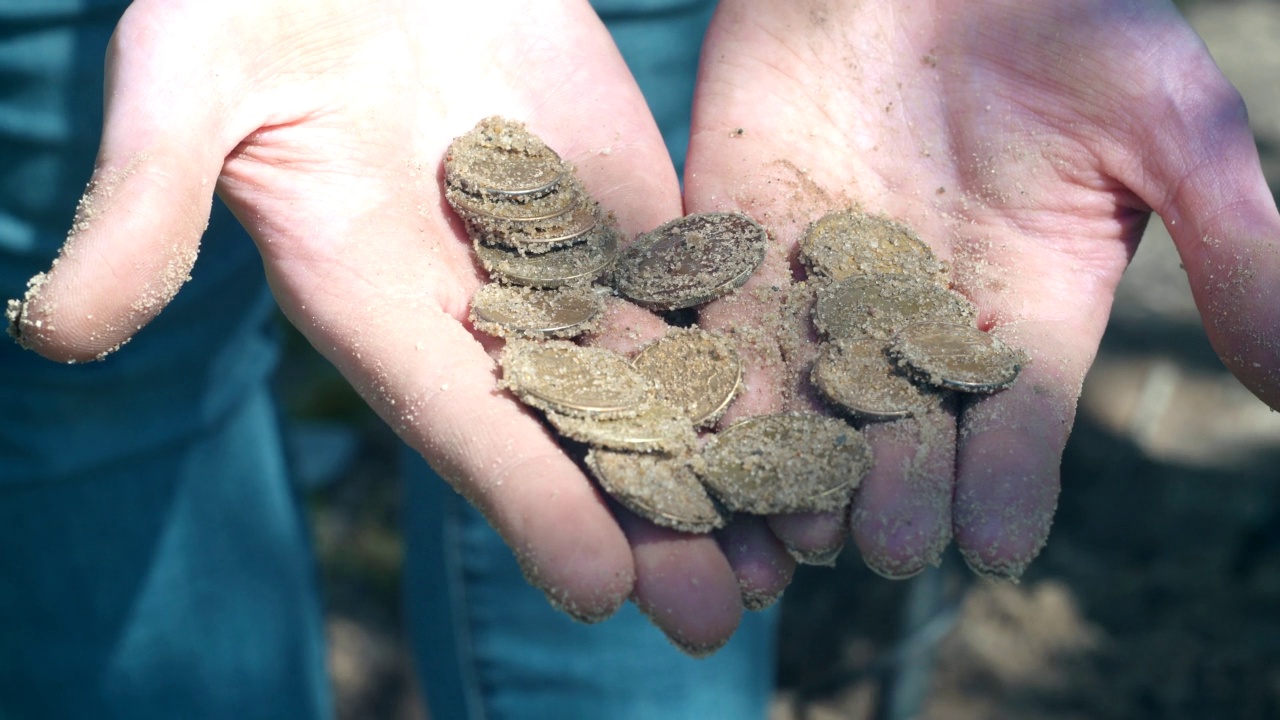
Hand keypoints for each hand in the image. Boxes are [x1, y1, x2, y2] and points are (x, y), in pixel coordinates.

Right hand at [6, 0, 778, 651]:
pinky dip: (753, 349)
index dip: (523, 502)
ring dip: (721, 460)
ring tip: (791, 544)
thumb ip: (147, 207)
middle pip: (573, 430)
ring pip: (652, 378)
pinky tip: (813, 406)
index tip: (597, 590)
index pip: (456, 422)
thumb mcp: (187, 84)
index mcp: (377, 298)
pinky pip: (698, 285)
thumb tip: (53, 333)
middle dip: (647, 521)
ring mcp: (565, 255)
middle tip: (725, 614)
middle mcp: (479, 300)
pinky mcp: (628, 201)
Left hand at [685, 0, 1279, 577]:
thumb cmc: (1067, 18)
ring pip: (803, 394)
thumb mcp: (1166, 123)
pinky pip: (720, 317)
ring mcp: (819, 280)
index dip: (1006, 481)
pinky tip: (706, 435)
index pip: (1015, 418)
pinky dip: (713, 374)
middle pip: (902, 425)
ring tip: (789, 527)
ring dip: (793, 461)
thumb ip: (1230, 244)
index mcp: (1023, 308)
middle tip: (884, 544)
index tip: (993, 547)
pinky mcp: (738, 235)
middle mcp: (916, 314)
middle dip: (893, 486)